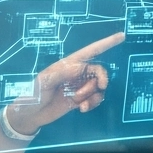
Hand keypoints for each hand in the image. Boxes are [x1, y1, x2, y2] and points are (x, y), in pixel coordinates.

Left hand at [7, 33, 122, 133]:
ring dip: (92, 95)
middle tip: (97, 88)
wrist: (31, 115)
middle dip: (100, 80)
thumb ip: (63, 73)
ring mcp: (79, 87)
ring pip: (98, 87)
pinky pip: (95, 98)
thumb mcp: (44, 82)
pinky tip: (82, 109)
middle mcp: (77, 73)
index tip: (121, 37)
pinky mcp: (80, 100)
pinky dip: (92, 103)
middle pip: (99, 71)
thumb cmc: (34, 94)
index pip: (91, 51)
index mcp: (69, 64)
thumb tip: (82, 67)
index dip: (106, 43)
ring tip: (79, 103)